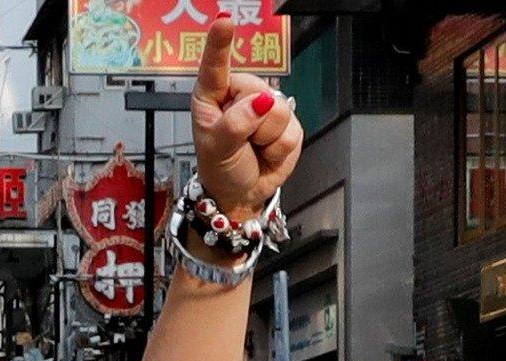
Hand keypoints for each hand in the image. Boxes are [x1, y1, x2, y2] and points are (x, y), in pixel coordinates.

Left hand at [190, 18, 301, 218]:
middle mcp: (239, 95)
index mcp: (212, 96)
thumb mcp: (217, 149)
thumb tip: (261, 103)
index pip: (216, 66)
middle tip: (242, 142)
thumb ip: (235, 125)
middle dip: (253, 122)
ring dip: (267, 137)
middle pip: (258, 91)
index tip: (223, 21)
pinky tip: (267, 152)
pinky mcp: (288, 123)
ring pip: (279, 110)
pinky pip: (293, 129)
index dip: (221, 44)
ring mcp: (266, 107)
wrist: (241, 193)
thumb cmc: (220, 168)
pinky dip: (280, 148)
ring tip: (253, 147)